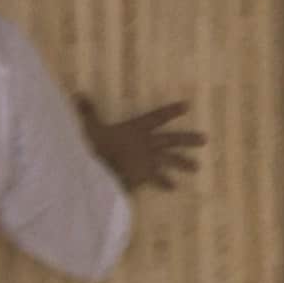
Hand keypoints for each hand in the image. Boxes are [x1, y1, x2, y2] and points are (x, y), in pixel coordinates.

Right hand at [86, 90, 203, 193]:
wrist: (100, 170)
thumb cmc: (97, 146)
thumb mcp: (91, 127)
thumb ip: (88, 111)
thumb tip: (79, 94)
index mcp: (137, 128)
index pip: (158, 116)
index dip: (172, 111)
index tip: (187, 106)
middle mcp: (147, 143)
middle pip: (172, 140)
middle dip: (188, 139)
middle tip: (205, 140)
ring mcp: (148, 161)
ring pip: (170, 161)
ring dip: (184, 163)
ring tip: (197, 167)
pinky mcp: (144, 176)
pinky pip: (157, 179)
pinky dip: (164, 183)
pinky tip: (173, 188)